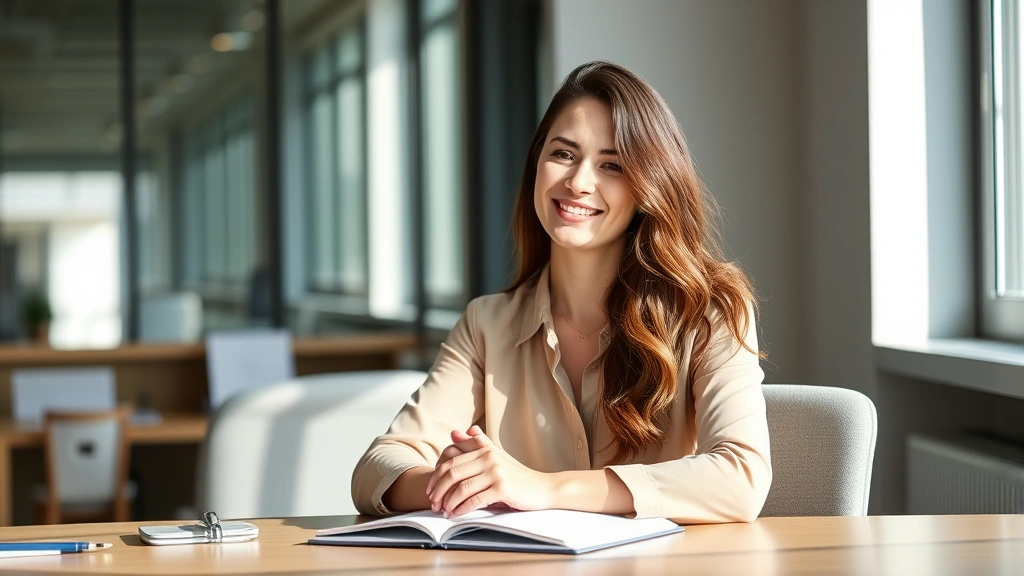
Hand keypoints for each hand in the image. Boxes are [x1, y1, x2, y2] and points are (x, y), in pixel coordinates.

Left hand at [426, 426, 553, 516]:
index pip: (450, 458)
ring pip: (461, 487)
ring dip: (448, 502)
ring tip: (443, 511)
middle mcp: (489, 457)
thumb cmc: (517, 475)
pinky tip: (455, 514)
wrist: (543, 488)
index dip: (436, 474)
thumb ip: (476, 444)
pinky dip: (461, 509)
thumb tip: (455, 433)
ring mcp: (496, 472)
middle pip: (452, 472)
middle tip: (432, 503)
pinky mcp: (502, 488)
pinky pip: (474, 500)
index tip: (430, 488)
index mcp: (484, 448)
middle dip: (438, 490)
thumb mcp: (496, 456)